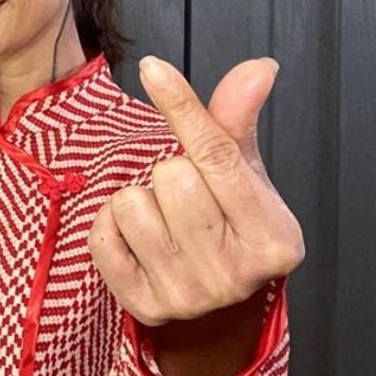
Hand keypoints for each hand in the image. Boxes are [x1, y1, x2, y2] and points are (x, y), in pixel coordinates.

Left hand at [87, 55, 304, 326]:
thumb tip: (258, 69)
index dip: (182, 107)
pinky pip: (102, 237)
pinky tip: (137, 238)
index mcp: (273, 239)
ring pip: (131, 204)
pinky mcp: (145, 307)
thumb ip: (237, 122)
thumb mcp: (244, 173)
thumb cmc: (229, 223)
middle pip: (170, 177)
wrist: (217, 303)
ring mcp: (189, 297)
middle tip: (186, 195)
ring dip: (139, 200)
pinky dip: (110, 226)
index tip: (154, 68)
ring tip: (164, 219)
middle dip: (169, 172)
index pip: (217, 157)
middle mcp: (235, 275)